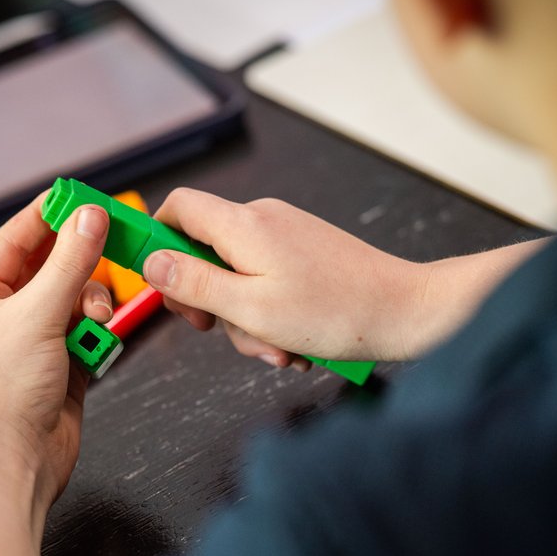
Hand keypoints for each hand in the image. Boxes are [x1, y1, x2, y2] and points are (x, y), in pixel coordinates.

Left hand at [0, 196, 111, 514]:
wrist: (11, 465)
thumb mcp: (36, 315)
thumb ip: (69, 262)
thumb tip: (90, 218)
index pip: (15, 239)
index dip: (48, 215)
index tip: (82, 196)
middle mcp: (3, 317)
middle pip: (51, 269)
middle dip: (80, 264)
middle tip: (111, 246)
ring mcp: (33, 344)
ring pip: (76, 301)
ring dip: (92, 304)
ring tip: (97, 318)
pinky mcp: (60, 369)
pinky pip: (87, 335)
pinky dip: (97, 335)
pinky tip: (99, 343)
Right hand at [141, 189, 425, 363]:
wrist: (406, 312)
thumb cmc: (336, 313)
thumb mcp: (249, 308)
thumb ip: (193, 284)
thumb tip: (150, 263)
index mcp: (244, 225)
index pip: (178, 207)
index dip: (155, 238)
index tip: (154, 279)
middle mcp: (263, 220)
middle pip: (203, 251)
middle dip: (206, 299)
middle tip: (217, 330)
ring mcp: (286, 236)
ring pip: (236, 276)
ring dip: (244, 319)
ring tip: (274, 349)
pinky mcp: (304, 254)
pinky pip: (265, 282)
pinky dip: (268, 316)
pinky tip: (291, 343)